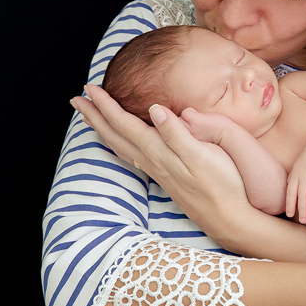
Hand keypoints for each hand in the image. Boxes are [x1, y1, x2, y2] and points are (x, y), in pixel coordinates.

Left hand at [70, 85, 248, 230]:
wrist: (229, 217)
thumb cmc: (222, 184)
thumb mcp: (203, 155)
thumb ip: (177, 133)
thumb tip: (155, 109)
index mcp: (158, 151)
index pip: (124, 124)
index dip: (105, 105)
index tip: (89, 88)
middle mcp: (152, 161)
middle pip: (114, 135)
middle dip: (95, 116)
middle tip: (76, 100)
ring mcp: (156, 171)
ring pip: (120, 146)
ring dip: (103, 129)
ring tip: (90, 117)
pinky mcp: (164, 177)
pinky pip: (131, 156)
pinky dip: (119, 144)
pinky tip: (120, 143)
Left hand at [286, 140, 305, 223]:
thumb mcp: (297, 166)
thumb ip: (293, 178)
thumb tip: (288, 188)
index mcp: (296, 176)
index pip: (291, 193)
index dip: (290, 204)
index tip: (290, 215)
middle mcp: (304, 176)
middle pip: (302, 196)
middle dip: (302, 210)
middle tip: (303, 221)